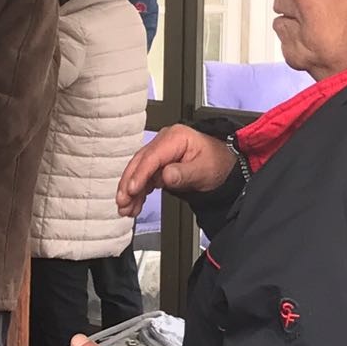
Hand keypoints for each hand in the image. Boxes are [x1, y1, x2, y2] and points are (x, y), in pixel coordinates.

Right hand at [116, 124, 236, 217]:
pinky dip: (138, 191)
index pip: (152, 157)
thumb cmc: (217, 164)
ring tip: (126, 208)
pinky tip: (134, 204)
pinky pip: (144, 177)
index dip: (139, 174)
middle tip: (122, 202)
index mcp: (175, 137)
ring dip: (130, 191)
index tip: (131, 190)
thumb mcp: (204, 170)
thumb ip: (184, 173)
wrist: (223, 167)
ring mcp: (160, 152)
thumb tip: (165, 176)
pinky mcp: (158, 163)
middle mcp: (164, 141)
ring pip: (138, 171)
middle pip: (140, 162)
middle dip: (128, 184)